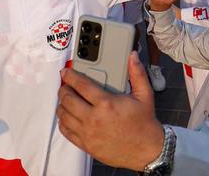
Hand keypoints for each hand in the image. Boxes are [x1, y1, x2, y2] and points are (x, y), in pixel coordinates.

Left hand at [57, 52, 164, 170]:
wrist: (146, 149)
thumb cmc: (144, 123)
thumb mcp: (144, 95)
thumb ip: (137, 73)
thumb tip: (133, 57)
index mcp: (107, 104)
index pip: (81, 85)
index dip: (70, 76)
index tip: (65, 73)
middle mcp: (94, 118)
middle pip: (68, 99)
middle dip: (64, 89)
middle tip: (66, 86)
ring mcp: (88, 133)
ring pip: (64, 115)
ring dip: (62, 105)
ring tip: (66, 99)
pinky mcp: (86, 144)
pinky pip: (66, 131)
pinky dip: (63, 122)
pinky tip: (67, 116)